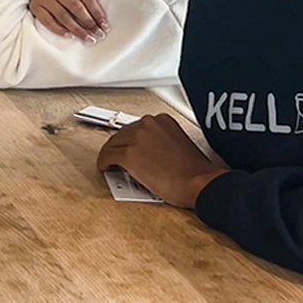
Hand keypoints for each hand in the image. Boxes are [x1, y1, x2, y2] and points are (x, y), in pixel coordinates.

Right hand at [29, 0, 107, 41]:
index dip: (96, 11)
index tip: (104, 24)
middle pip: (75, 7)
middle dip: (89, 23)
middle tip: (99, 34)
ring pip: (63, 16)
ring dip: (78, 30)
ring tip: (88, 38)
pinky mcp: (35, 6)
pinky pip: (47, 21)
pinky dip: (59, 30)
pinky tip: (70, 36)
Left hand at [97, 114, 228, 208]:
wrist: (198, 183)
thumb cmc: (194, 171)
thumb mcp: (179, 144)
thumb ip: (161, 142)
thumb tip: (147, 152)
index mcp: (162, 120)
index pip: (137, 127)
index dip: (130, 140)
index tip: (129, 147)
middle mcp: (148, 124)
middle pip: (122, 133)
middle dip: (120, 146)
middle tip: (118, 159)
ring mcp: (137, 138)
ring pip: (113, 144)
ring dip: (111, 154)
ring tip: (112, 165)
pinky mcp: (129, 155)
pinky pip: (107, 156)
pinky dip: (104, 163)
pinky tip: (105, 168)